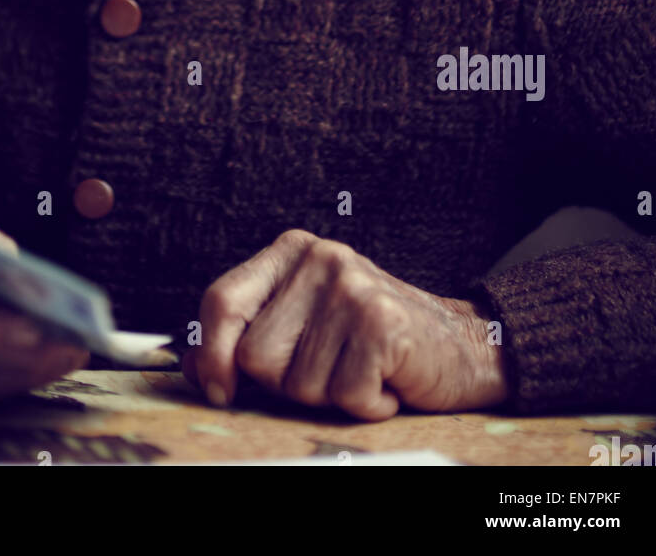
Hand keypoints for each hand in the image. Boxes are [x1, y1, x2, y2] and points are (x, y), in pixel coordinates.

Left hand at [182, 229, 508, 418]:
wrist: (462, 344)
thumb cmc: (372, 339)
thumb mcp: (303, 325)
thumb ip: (248, 337)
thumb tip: (194, 368)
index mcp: (292, 250)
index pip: (222, 300)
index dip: (212, 354)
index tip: (221, 389)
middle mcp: (320, 258)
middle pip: (256, 355)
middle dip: (288, 382)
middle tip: (332, 366)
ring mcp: (352, 286)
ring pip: (297, 383)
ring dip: (330, 396)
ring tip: (361, 369)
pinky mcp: (382, 323)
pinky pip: (343, 396)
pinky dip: (366, 405)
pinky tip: (386, 381)